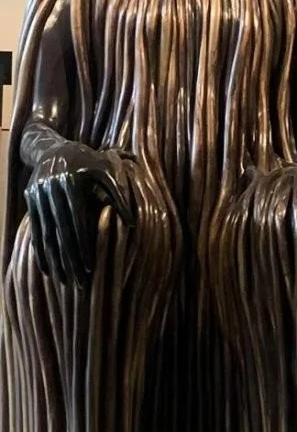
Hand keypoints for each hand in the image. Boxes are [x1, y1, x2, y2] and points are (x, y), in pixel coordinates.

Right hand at [25, 141, 133, 287]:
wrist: (51, 148)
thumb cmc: (88, 160)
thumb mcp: (106, 169)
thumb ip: (119, 193)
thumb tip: (132, 222)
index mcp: (73, 181)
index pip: (78, 221)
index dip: (83, 245)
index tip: (89, 268)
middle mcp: (53, 187)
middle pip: (62, 231)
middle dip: (70, 259)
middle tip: (77, 283)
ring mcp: (39, 193)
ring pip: (47, 233)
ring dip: (54, 259)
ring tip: (63, 281)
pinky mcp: (30, 198)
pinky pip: (36, 229)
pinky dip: (41, 249)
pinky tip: (47, 268)